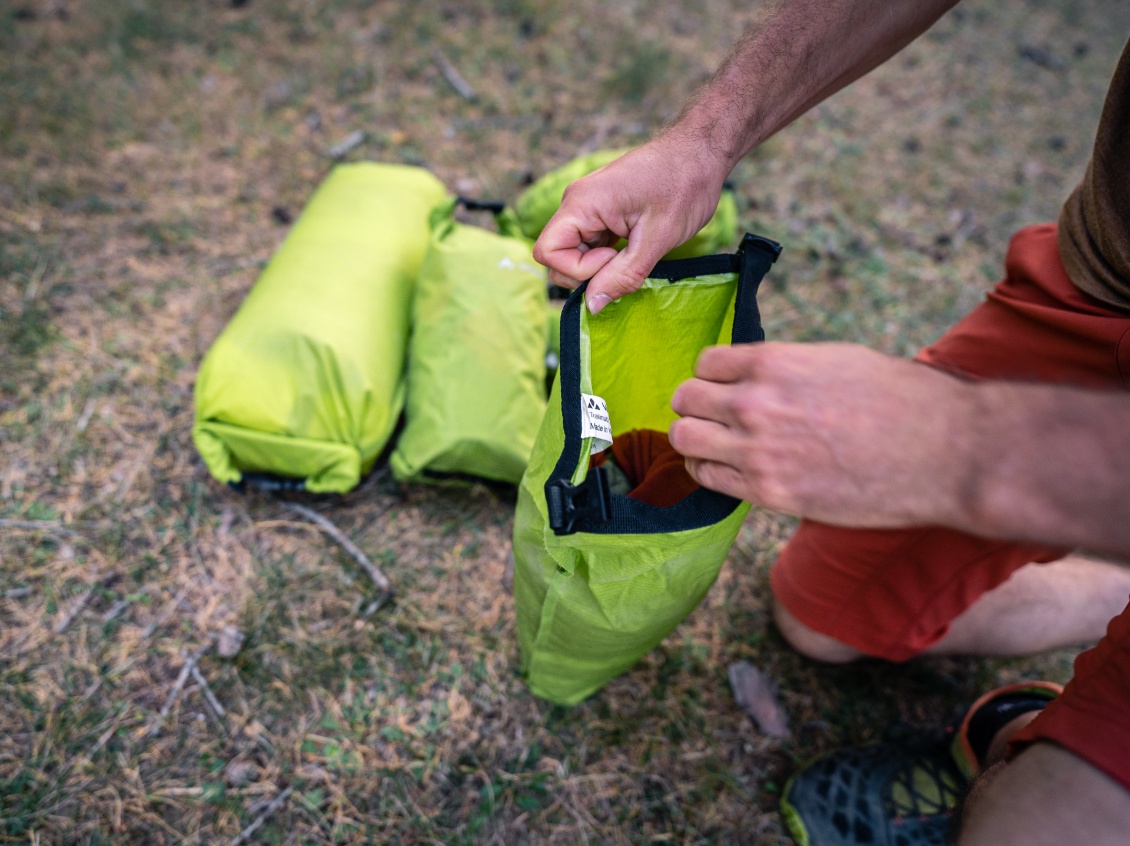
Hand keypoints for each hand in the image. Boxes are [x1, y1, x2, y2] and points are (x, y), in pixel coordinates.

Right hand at [532, 132, 728, 313]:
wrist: (700, 153)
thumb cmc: (683, 187)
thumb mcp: (656, 239)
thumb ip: (622, 275)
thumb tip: (591, 306)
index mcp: (581, 202)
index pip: (548, 252)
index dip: (578, 270)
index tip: (615, 258)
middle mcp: (576, 202)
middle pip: (557, 255)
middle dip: (588, 272)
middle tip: (628, 260)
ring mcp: (587, 206)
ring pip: (575, 252)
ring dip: (601, 264)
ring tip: (636, 250)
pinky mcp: (600, 211)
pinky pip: (590, 244)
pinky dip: (608, 256)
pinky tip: (635, 246)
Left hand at [668, 342, 975, 527]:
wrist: (944, 451)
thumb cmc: (901, 400)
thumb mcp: (836, 360)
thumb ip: (787, 368)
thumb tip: (756, 376)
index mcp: (774, 362)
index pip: (705, 362)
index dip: (713, 376)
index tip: (726, 388)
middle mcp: (756, 402)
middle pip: (684, 399)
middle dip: (696, 406)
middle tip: (716, 418)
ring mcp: (758, 449)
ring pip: (685, 438)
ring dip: (695, 439)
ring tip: (717, 444)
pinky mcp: (769, 492)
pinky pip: (708, 478)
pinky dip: (709, 471)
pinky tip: (731, 469)